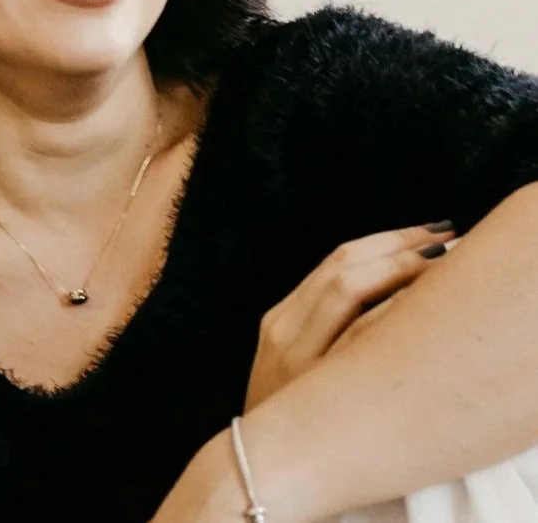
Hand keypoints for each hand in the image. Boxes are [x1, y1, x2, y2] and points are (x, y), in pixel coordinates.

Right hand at [244, 221, 456, 410]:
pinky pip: (354, 334)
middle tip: (450, 237)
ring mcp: (295, 355)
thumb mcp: (293, 367)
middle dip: (401, 247)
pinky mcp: (308, 382)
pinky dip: (389, 310)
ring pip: (346, 289)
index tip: (433, 233)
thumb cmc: (291, 421)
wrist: (257, 474)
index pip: (338, 260)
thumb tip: (390, 296)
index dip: (388, 239)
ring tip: (446, 264)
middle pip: (344, 266)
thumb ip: (323, 331)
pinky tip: (425, 308)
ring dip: (400, 270)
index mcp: (281, 319)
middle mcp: (285, 329)